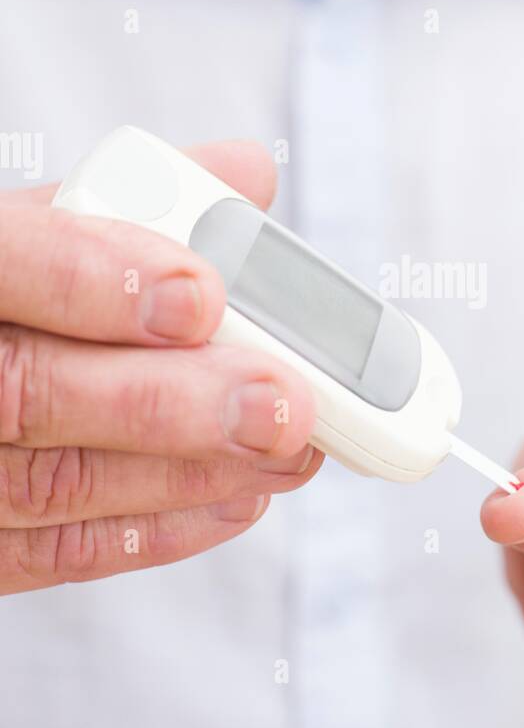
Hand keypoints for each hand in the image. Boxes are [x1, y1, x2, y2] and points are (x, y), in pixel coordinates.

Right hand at [0, 141, 320, 595]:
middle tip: (281, 404)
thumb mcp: (35, 229)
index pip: (1, 265)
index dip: (93, 280)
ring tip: (291, 448)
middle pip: (24, 393)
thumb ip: (132, 201)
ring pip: (48, 484)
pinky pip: (50, 553)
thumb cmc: (5, 290)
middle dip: (168, 403)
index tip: (201, 295)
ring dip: (187, 472)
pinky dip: (154, 530)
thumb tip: (247, 174)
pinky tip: (237, 497)